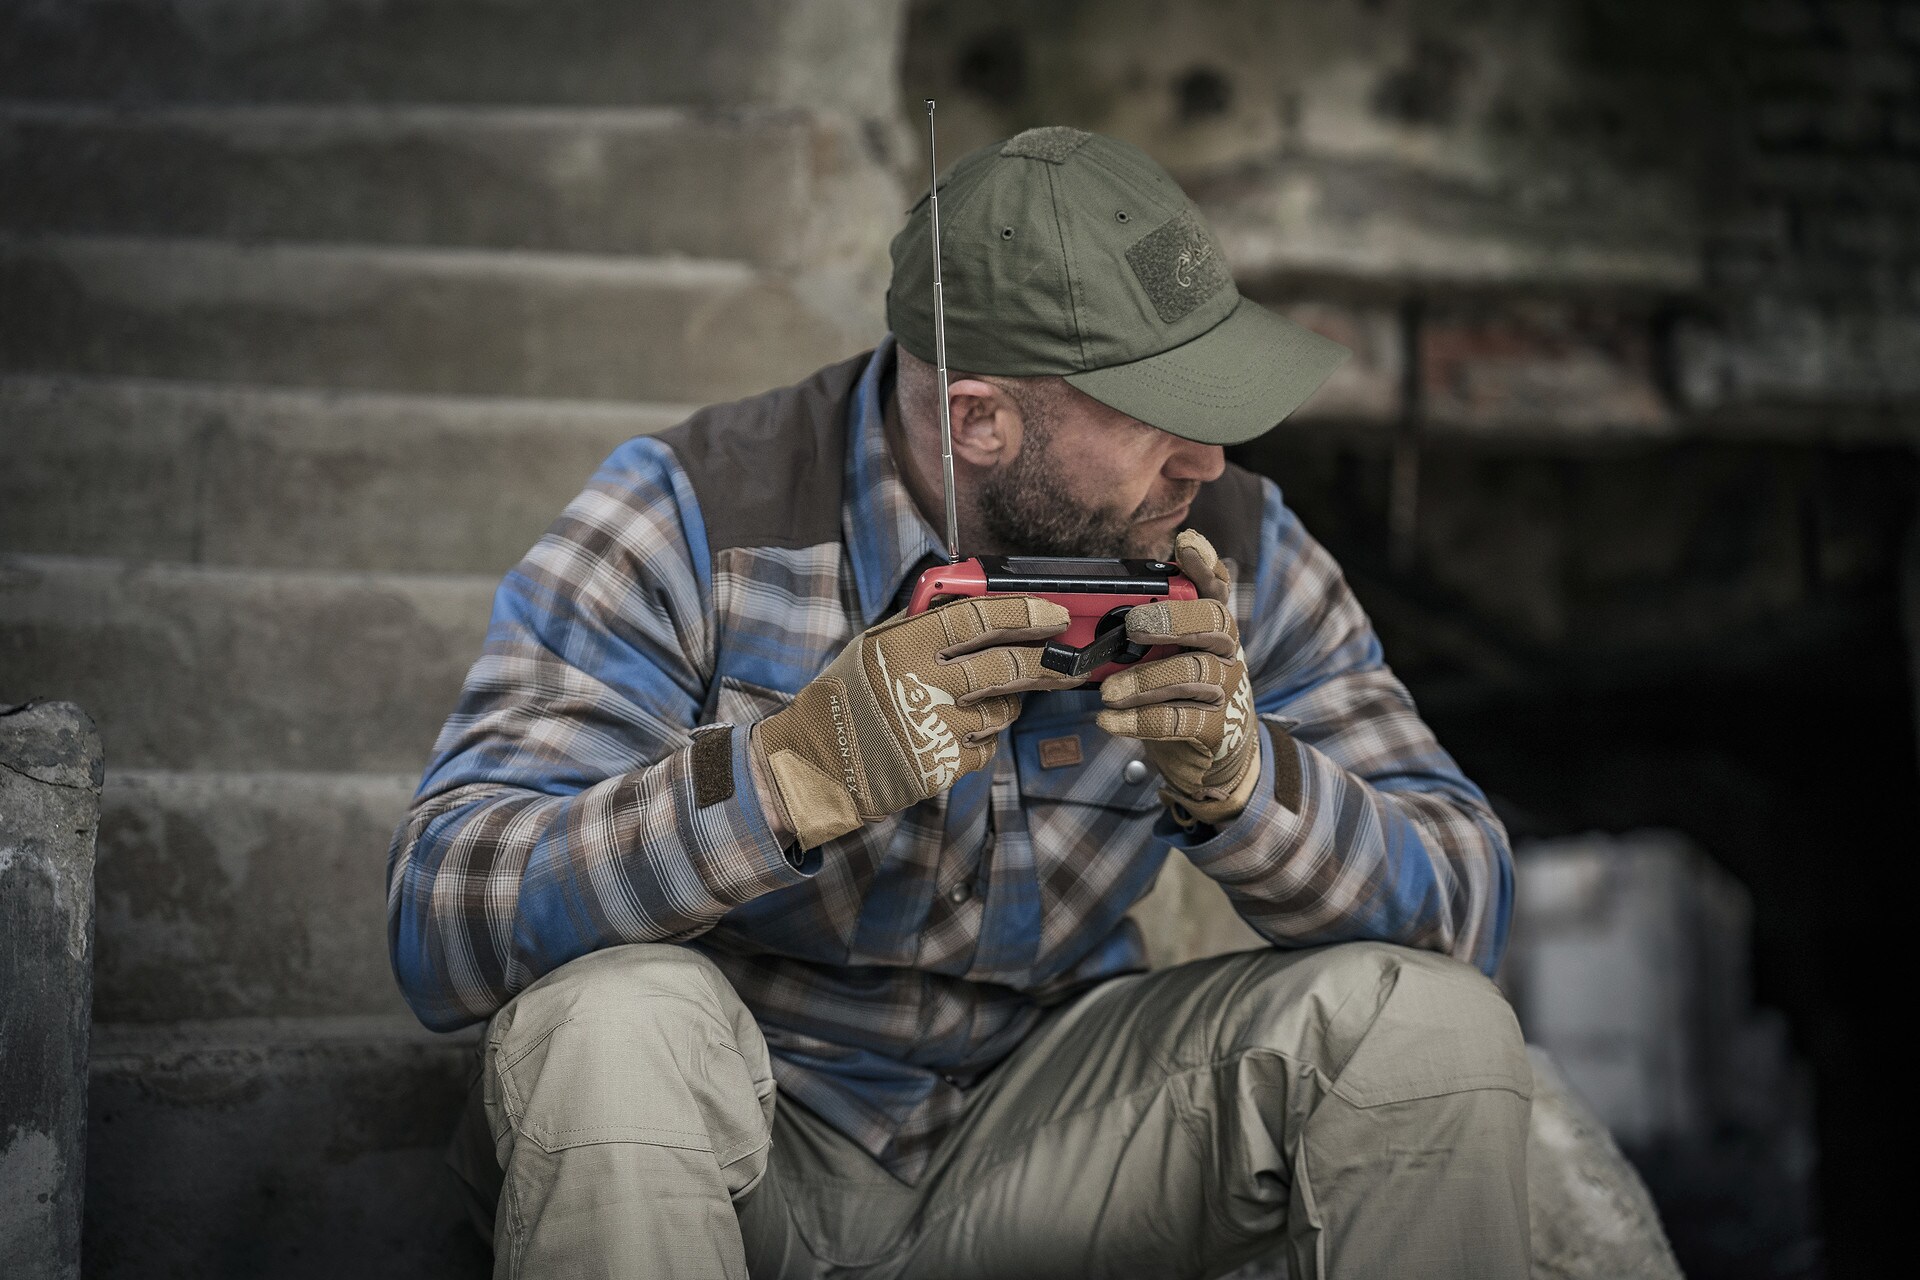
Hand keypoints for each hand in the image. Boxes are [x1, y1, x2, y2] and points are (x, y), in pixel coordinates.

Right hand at [752, 596, 1080, 848]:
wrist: (816, 766)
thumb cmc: (847, 700)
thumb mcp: (875, 647)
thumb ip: (923, 623)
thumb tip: (981, 599)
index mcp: (904, 645)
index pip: (979, 619)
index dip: (1025, 614)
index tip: (1055, 614)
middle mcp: (922, 684)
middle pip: (1007, 667)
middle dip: (1048, 662)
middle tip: (1068, 659)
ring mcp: (935, 728)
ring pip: (1004, 710)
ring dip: (1007, 704)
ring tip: (978, 701)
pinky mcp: (943, 765)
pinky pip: (988, 746)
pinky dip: (982, 738)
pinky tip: (955, 732)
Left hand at [1096, 530, 1258, 825]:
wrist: (1213, 753)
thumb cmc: (1176, 693)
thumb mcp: (1160, 657)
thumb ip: (1135, 636)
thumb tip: (1083, 617)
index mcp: (1211, 624)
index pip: (1216, 585)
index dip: (1204, 563)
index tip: (1185, 543)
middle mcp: (1226, 650)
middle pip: (1213, 621)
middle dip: (1170, 619)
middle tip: (1132, 625)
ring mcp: (1227, 689)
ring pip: (1192, 673)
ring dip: (1144, 680)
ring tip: (1107, 692)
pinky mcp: (1217, 729)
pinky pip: (1180, 720)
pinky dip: (1140, 720)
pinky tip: (1109, 721)